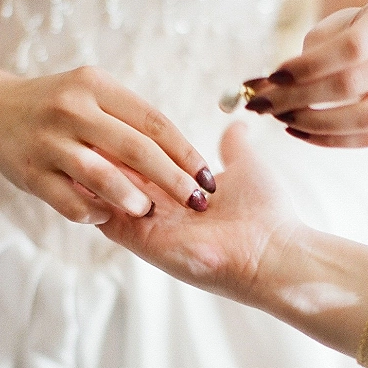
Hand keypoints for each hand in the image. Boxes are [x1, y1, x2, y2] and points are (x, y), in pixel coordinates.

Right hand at [0, 65, 214, 223]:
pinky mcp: (30, 172)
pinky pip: (69, 201)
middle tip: (197, 201)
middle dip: (173, 179)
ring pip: (102, 176)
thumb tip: (180, 157)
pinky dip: (93, 212)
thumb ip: (127, 120)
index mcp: (95, 85)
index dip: (186, 152)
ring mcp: (48, 141)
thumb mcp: (90, 94)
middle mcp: (72, 108)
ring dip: (133, 197)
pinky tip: (105, 216)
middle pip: (136, 148)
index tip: (208, 177)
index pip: (154, 121)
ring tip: (151, 211)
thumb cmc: (54, 106)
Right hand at [98, 122, 301, 307]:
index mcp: (176, 190)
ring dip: (97, 170)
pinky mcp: (141, 241)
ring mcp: (146, 226)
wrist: (272, 251)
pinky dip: (95, 196)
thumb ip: (234, 147)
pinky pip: (104, 219)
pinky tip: (97, 171)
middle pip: (115, 176)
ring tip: (98, 146)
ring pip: (103, 195)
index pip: (138, 160)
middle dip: (106, 150)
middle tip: (102, 129)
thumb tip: (237, 125)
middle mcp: (159, 209)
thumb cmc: (266, 212)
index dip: (127, 137)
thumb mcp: (246, 167)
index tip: (119, 116)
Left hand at [241, 0, 367, 146]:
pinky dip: (328, 139)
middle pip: (354, 84)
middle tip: (264, 104)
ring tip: (281, 118)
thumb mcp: (329, 31)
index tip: (273, 76)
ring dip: (314, 123)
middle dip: (300, 97)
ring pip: (366, 118)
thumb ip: (300, 59)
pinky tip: (298, 131)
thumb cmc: (350, 33)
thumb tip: (255, 90)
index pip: (351, 47)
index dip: (309, 66)